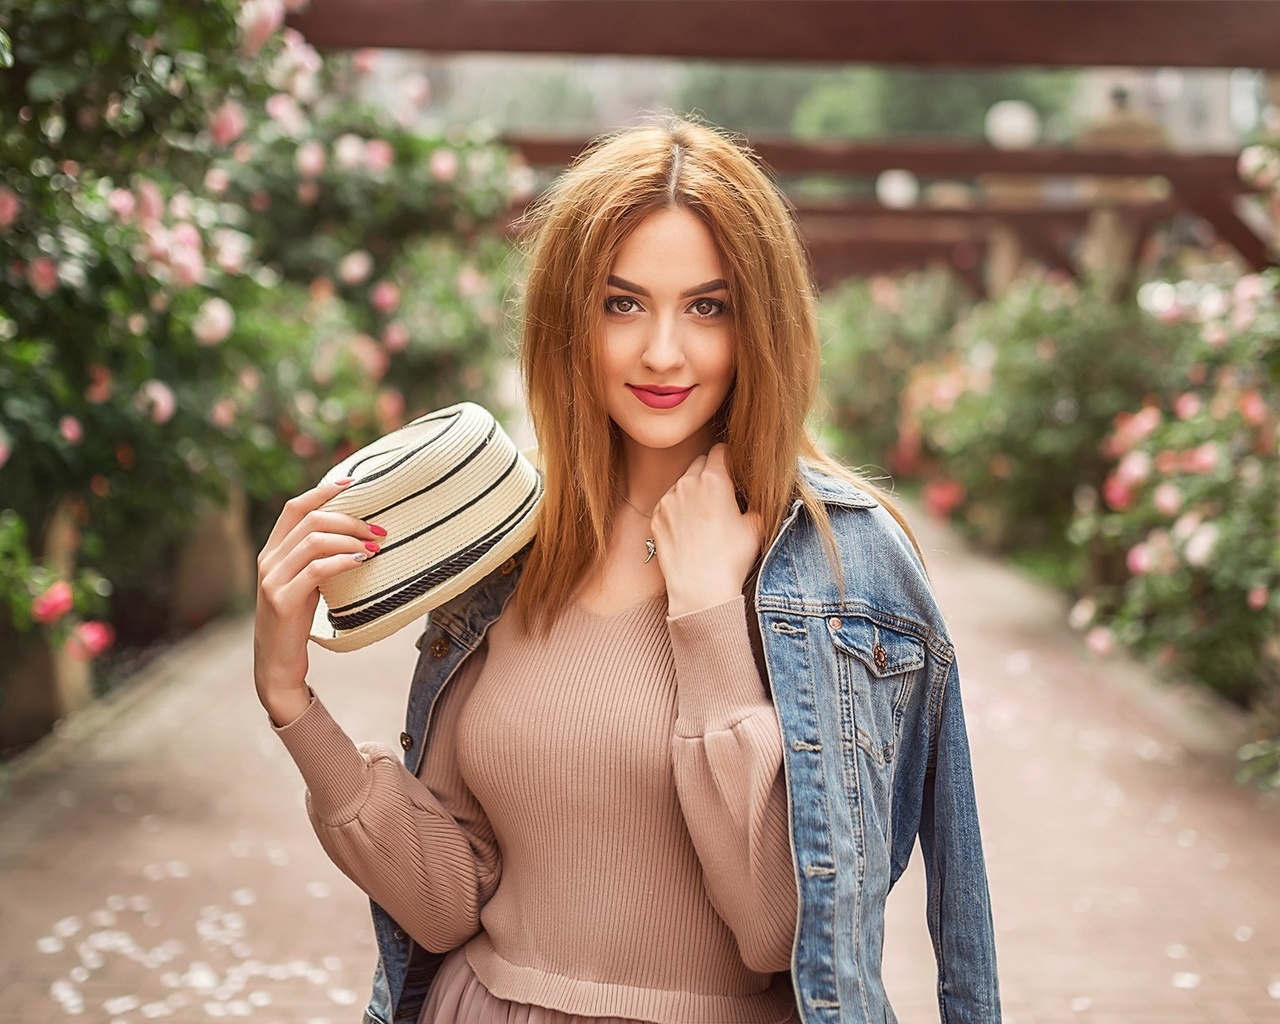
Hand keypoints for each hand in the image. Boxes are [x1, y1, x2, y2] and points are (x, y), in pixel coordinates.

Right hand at [253, 477, 384, 725]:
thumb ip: (318, 558)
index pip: (295, 506)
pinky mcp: (281, 600)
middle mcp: (268, 560)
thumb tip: (357, 533)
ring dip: (350, 538)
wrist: (277, 665)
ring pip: (314, 540)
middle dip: (350, 519)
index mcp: (272, 551)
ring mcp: (271, 580)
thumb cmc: (298, 622)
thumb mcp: (306, 583)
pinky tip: (361, 561)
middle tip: (379, 531)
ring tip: (375, 547)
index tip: (354, 483)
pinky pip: (316, 570)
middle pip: (310, 519)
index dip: (323, 491)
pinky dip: (342, 560)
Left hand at [650, 444, 762, 617]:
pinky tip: (691, 528)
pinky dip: (679, 508)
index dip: (731, 459)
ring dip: (695, 490)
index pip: (721, 450)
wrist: (699, 590)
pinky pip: (670, 501)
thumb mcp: (757, 525)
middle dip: (712, 473)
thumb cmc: (731, 559)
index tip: (735, 471)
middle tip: (723, 495)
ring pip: (683, 482)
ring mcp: (668, 500)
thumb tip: (759, 487)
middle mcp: (686, 483)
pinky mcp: (656, 517)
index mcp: (714, 479)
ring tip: (707, 516)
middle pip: (701, 463)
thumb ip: (757, 498)